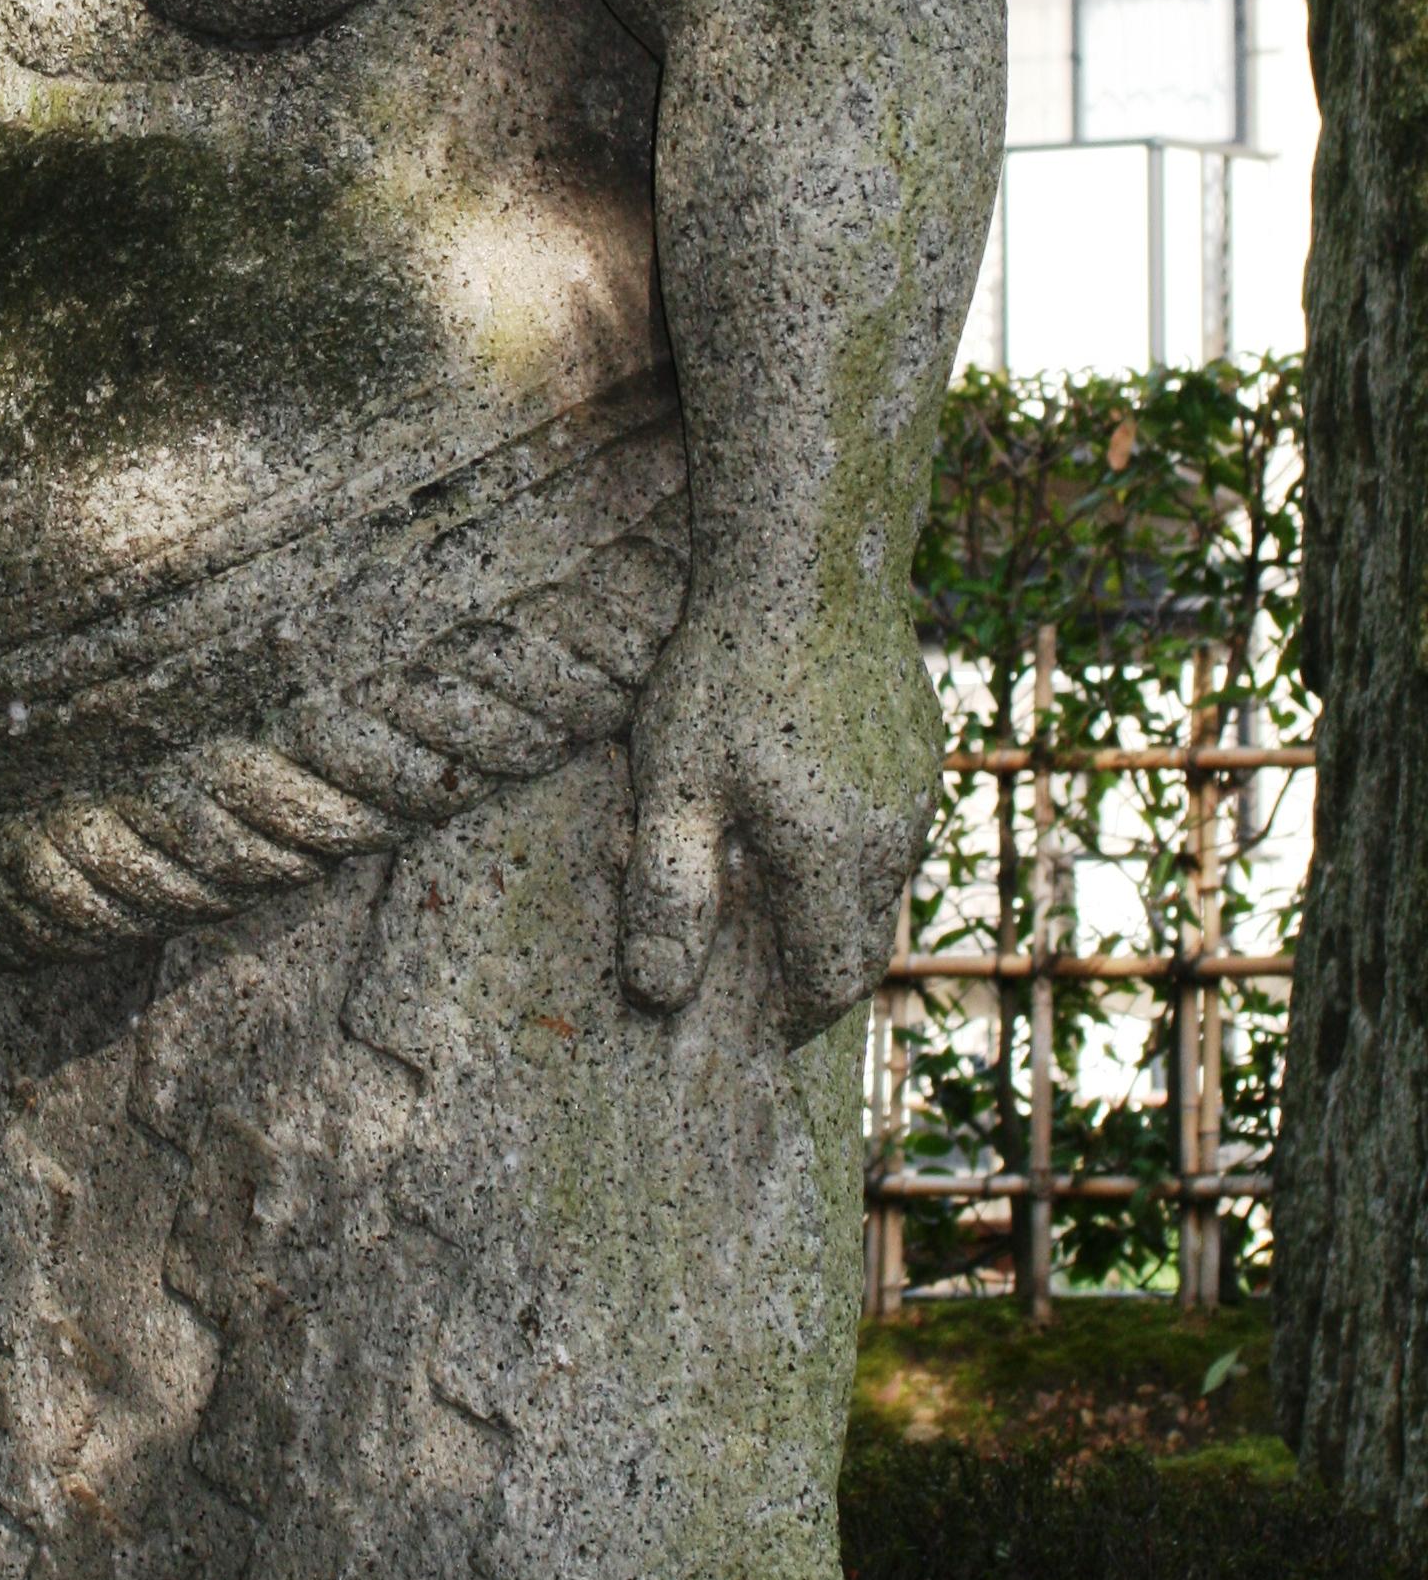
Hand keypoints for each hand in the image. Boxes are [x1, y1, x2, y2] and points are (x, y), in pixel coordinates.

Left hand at [618, 588, 940, 1042]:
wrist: (810, 558)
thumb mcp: (674, 786)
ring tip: (757, 880)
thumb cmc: (729, 672)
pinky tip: (788, 801)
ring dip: (824, 896)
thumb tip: (660, 995)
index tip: (742, 1022)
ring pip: (875, 877)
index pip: (829, 983)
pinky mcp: (918, 738)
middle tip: (745, 967)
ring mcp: (917, 784)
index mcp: (839, 862)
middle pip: (859, 938)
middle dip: (807, 966)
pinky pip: (885, 818)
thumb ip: (670, 894)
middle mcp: (895, 835)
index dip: (787, 1017)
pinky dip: (842, 838)